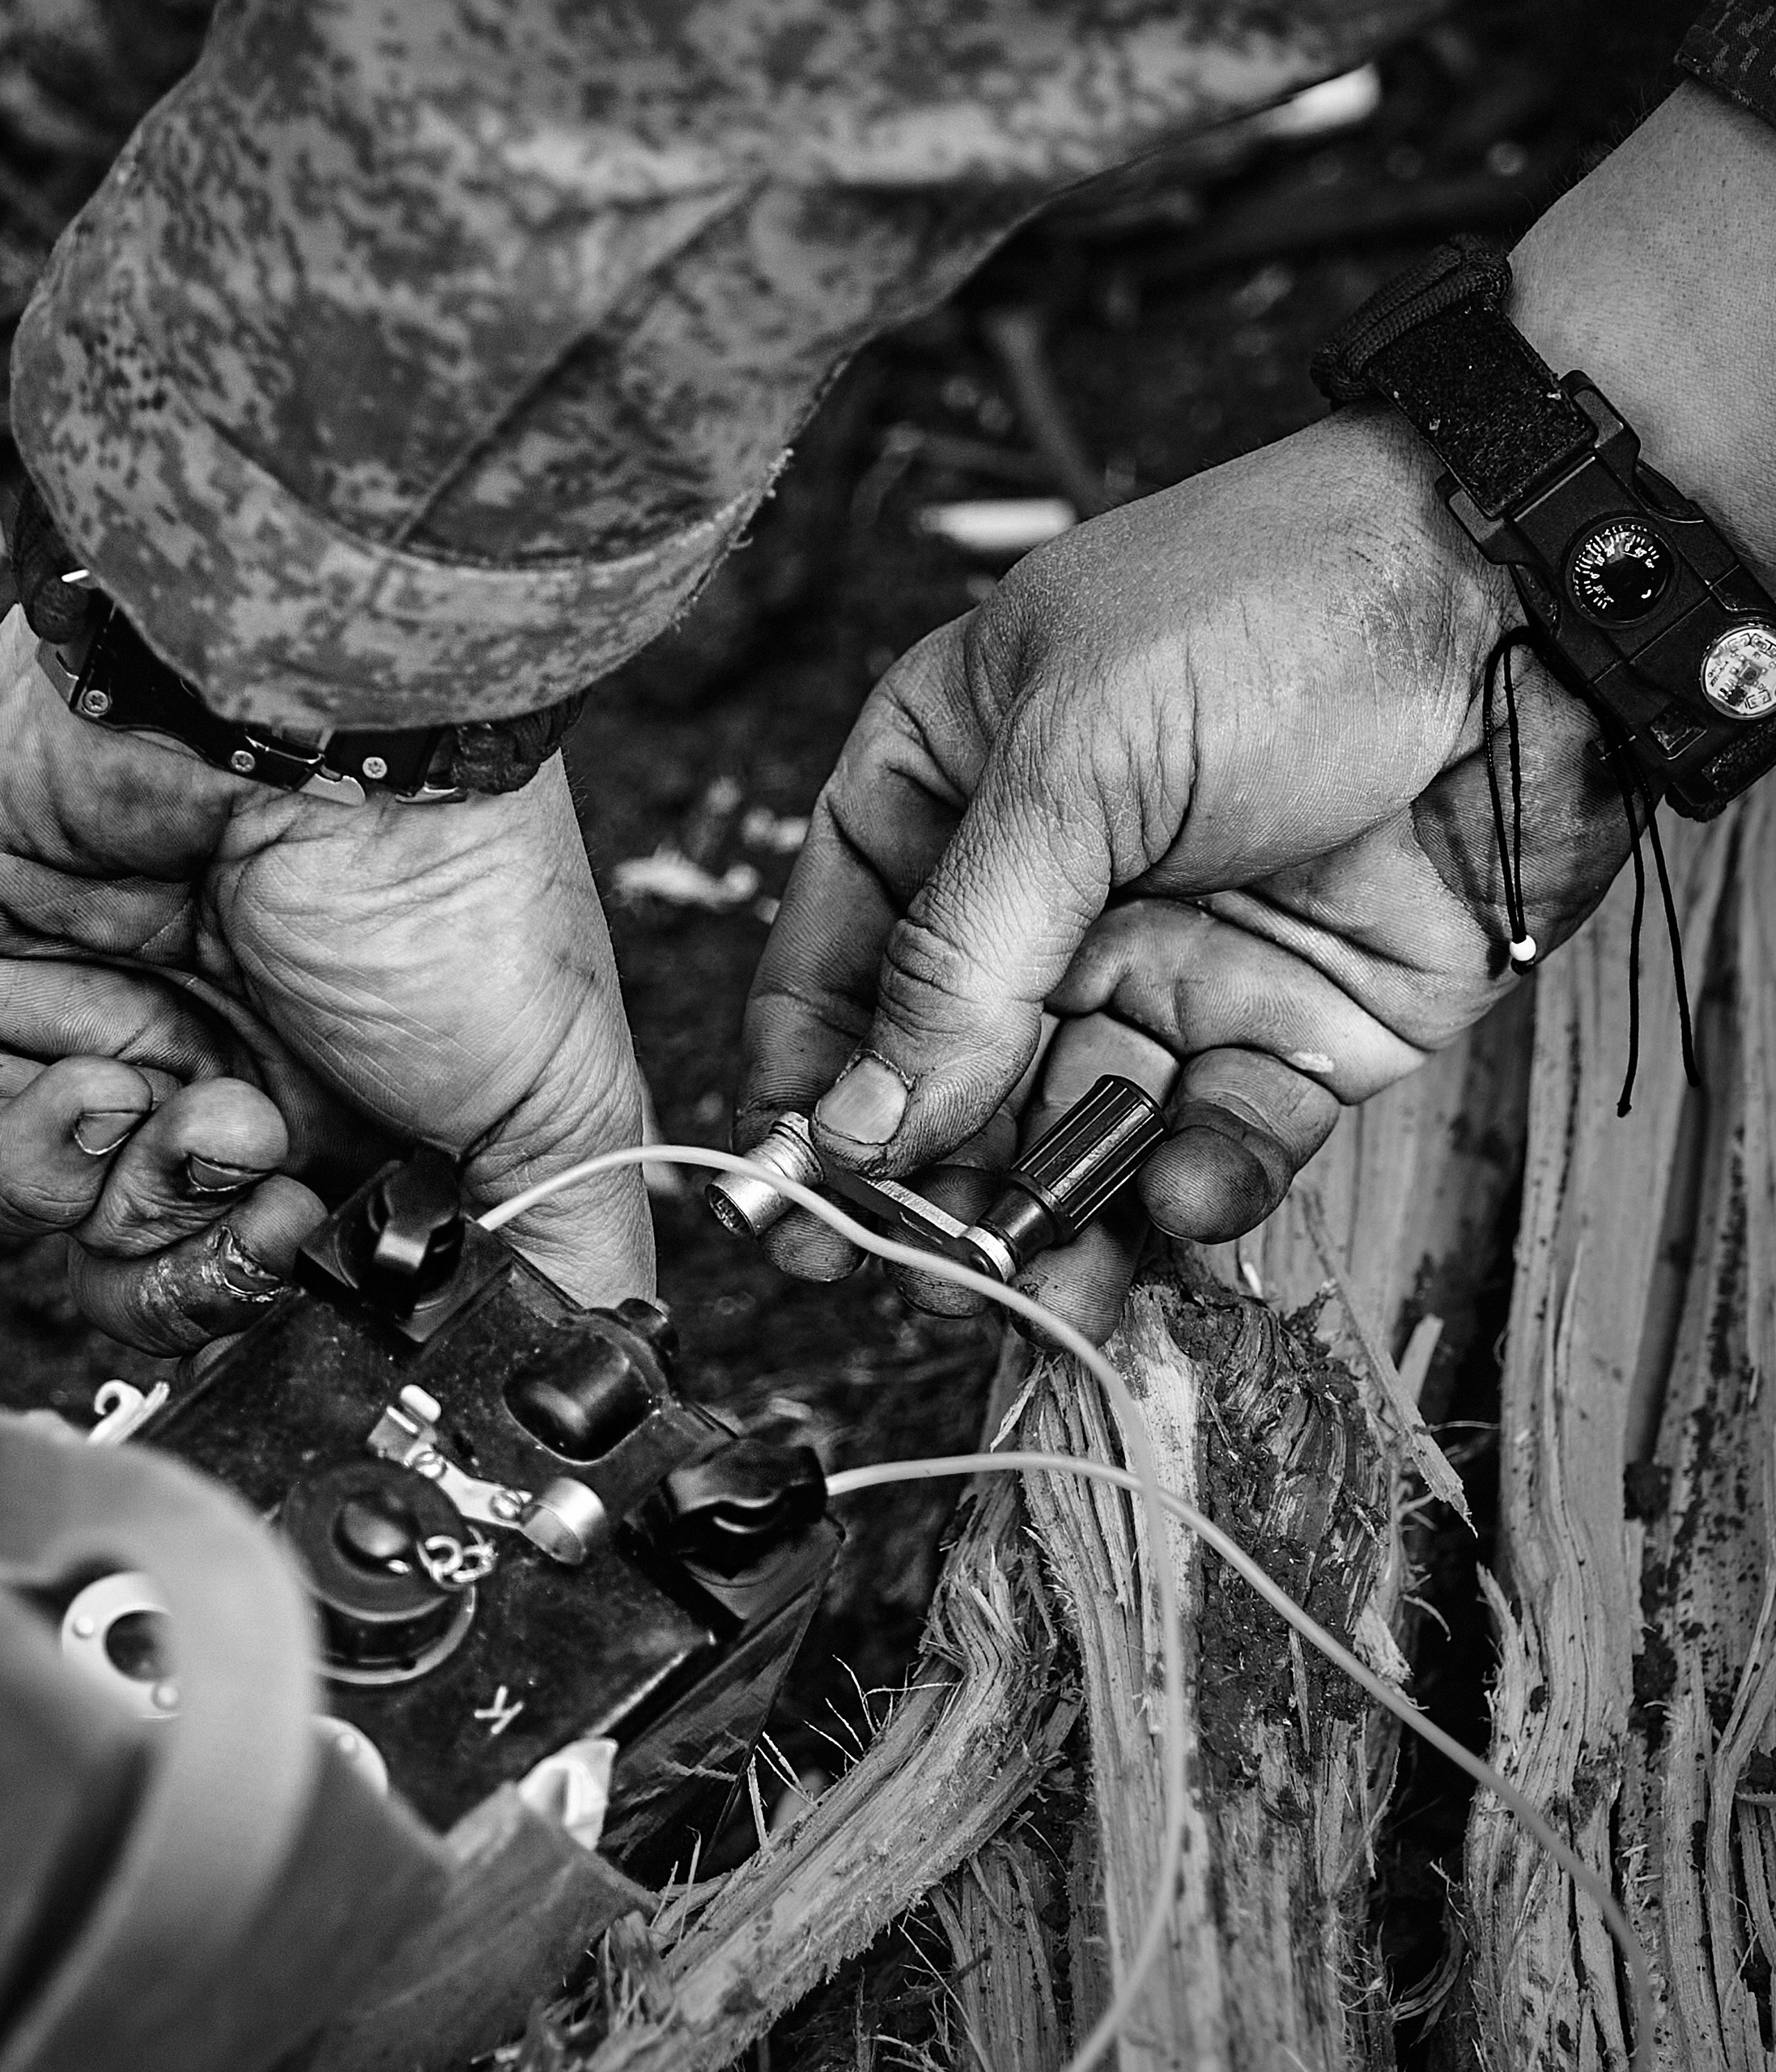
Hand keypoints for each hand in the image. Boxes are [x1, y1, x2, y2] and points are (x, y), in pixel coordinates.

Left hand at [0, 607, 652, 1352]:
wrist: (313, 723)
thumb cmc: (452, 889)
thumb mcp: (562, 1093)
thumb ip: (568, 1244)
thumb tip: (600, 1366)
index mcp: (365, 1116)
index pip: (306, 1283)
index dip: (311, 1316)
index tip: (339, 1286)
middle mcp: (237, 1079)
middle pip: (183, 1279)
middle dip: (222, 1278)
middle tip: (271, 1210)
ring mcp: (112, 1035)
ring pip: (80, 1241)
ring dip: (144, 1205)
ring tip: (207, 1107)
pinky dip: (35, 1157)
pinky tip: (107, 1080)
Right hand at [738, 408, 1631, 1336]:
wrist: (1535, 613)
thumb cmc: (1275, 614)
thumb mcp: (1075, 759)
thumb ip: (958, 957)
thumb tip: (854, 1130)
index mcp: (946, 792)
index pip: (838, 961)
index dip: (807, 1079)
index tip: (793, 1194)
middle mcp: (1041, 898)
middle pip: (950, 1075)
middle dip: (936, 1178)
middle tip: (930, 1271)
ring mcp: (1161, 966)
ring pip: (1074, 1128)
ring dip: (1058, 1215)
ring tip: (1049, 1289)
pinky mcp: (1283, 1031)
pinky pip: (1215, 1138)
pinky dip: (1198, 1184)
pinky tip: (1187, 1196)